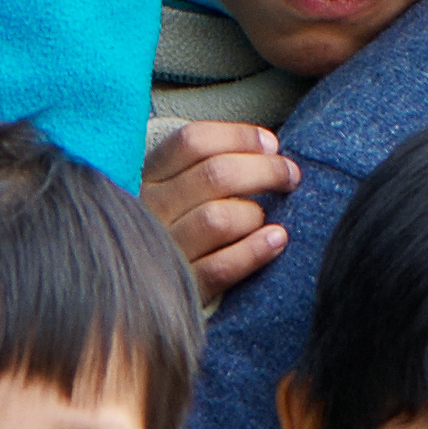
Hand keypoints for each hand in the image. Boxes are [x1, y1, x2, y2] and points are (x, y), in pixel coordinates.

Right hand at [144, 119, 299, 297]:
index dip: (240, 137)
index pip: (193, 141)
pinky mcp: (182, 288)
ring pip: (218, 219)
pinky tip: (276, 240)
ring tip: (269, 220)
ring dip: (254, 214)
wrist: (137, 292)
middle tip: (290, 175)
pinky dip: (254, 251)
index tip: (271, 143)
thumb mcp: (170, 189)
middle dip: (266, 170)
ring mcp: (163, 250)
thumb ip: (204, 164)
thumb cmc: (173, 226)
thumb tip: (268, 146)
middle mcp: (150, 210)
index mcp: (147, 177)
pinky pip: (222, 267)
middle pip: (216, 175)